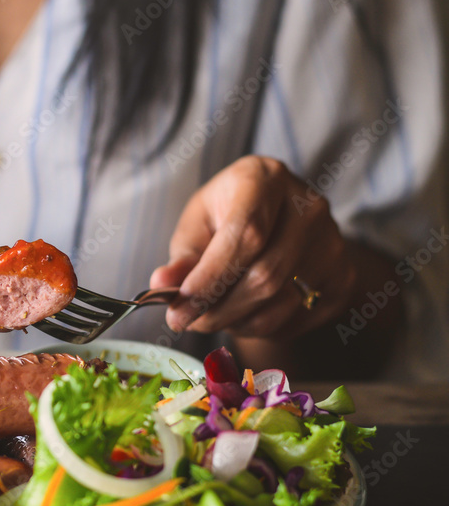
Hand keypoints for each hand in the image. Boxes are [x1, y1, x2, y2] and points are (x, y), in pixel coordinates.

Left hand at [149, 156, 356, 339]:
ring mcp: (334, 243)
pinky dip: (259, 327)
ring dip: (235, 322)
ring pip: (280, 304)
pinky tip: (241, 312)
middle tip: (184, 322)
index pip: (245, 236)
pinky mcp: (343, 277)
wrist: (279, 217)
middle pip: (265, 276)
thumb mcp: (198, 224)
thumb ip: (182, 256)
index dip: (210, 278)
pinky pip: (296, 318)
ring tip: (211, 314)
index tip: (178, 308)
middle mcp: (310, 207)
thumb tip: (162, 284)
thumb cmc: (228, 216)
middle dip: (216, 309)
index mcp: (266, 179)